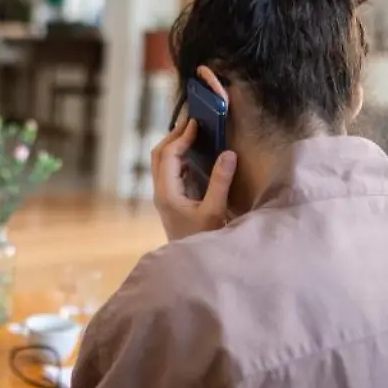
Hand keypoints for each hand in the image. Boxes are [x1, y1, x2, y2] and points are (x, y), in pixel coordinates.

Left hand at [151, 119, 237, 240]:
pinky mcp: (170, 200)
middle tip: (192, 120)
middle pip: (158, 155)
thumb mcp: (215, 212)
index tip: (197, 123)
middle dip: (174, 135)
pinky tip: (194, 154)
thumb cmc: (203, 240)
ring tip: (193, 132)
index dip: (181, 137)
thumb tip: (228, 153)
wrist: (192, 267)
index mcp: (167, 193)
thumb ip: (220, 182)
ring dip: (174, 145)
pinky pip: (169, 171)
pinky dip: (178, 157)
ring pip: (161, 162)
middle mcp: (160, 192)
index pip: (168, 155)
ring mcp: (163, 196)